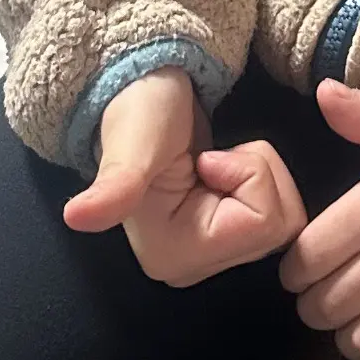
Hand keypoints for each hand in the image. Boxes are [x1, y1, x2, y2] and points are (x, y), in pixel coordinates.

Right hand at [62, 66, 306, 285]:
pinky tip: (225, 172)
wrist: (147, 91)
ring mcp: (209, 257)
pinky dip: (262, 182)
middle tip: (215, 157)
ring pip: (283, 221)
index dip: (248, 177)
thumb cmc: (140, 111)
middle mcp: (191, 268)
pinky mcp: (224, 240)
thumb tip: (76, 217)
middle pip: (278, 229)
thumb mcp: (132, 144)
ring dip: (261, 175)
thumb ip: (117, 184)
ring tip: (217, 161)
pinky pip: (279, 215)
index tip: (207, 158)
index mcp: (169, 257)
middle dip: (259, 176)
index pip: (260, 225)